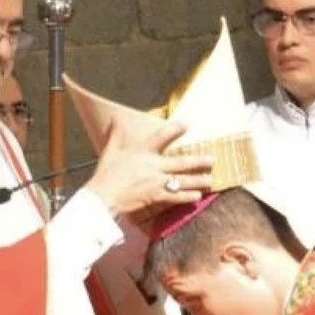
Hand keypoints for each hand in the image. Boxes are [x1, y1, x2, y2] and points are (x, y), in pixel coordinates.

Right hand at [84, 121, 213, 216]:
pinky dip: (188, 196)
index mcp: (143, 151)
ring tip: (211, 180)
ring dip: (199, 180)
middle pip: (182, 162)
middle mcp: (153, 165)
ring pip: (183, 180)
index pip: (163, 135)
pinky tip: (198, 196)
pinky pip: (176, 196)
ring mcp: (156, 181)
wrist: (102, 197)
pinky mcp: (155, 196)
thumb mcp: (111, 151)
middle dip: (199, 161)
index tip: (186, 125)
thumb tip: (116, 118)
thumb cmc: (106, 174)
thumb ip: (117, 134)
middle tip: (212, 160)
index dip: (176, 129)